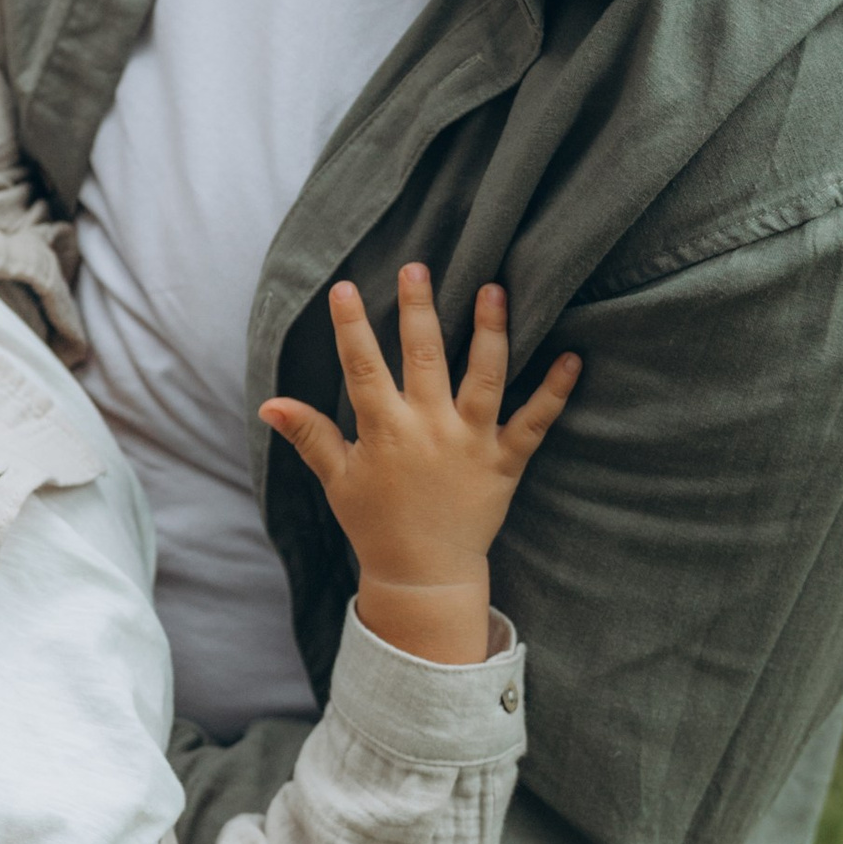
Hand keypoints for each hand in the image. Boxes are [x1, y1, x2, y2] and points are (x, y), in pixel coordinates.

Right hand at [261, 266, 579, 666]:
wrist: (425, 576)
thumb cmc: (376, 525)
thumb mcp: (337, 480)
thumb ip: (309, 436)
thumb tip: (268, 404)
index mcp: (385, 432)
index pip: (364, 368)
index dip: (351, 327)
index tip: (344, 287)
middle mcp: (430, 429)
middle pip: (425, 357)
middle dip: (418, 309)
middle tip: (417, 267)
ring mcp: (471, 442)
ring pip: (485, 377)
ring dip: (490, 331)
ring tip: (493, 289)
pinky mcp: (506, 461)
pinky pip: (536, 421)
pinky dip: (556, 391)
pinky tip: (574, 358)